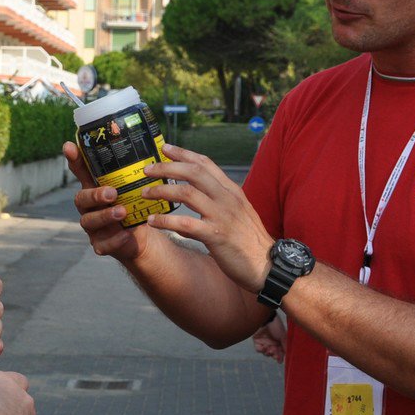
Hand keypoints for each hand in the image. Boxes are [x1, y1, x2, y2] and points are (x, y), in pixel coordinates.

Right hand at [62, 141, 147, 263]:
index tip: (69, 146)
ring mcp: (92, 227)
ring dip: (105, 216)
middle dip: (95, 195)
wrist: (141, 237)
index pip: (80, 171)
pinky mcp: (100, 245)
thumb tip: (150, 141)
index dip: (73, 160)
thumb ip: (134, 170)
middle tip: (112, 192)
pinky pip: (102, 244)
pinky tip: (126, 234)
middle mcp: (88, 206)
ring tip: (122, 212)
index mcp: (94, 188)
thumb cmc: (133, 206)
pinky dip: (114, 240)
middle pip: (81, 199)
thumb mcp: (132, 187)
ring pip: (89, 221)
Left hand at [139, 142, 272, 292]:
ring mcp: (222, 216)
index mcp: (232, 191)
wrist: (268, 266)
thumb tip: (189, 214)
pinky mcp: (216, 236)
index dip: (183, 153)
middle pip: (193, 172)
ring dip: (162, 191)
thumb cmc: (250, 242)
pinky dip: (165, 221)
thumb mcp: (236, 216)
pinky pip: (185, 224)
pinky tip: (152, 222)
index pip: (205, 164)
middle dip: (167, 168)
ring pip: (186, 193)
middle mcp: (227, 198)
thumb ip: (214, 208)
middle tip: (147, 169)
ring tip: (146, 193)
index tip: (165, 148)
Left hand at [252, 317, 286, 363]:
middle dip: (274, 355)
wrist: (266, 318)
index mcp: (279, 342)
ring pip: (265, 353)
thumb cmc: (276, 325)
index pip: (279, 353)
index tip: (279, 360)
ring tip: (270, 348)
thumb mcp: (283, 336)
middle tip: (275, 353)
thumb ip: (285, 346)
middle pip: (272, 354)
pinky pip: (258, 349)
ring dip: (268, 352)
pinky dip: (261, 350)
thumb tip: (287, 355)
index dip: (279, 357)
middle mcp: (271, 343)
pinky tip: (264, 347)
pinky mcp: (257, 341)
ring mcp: (264, 342)